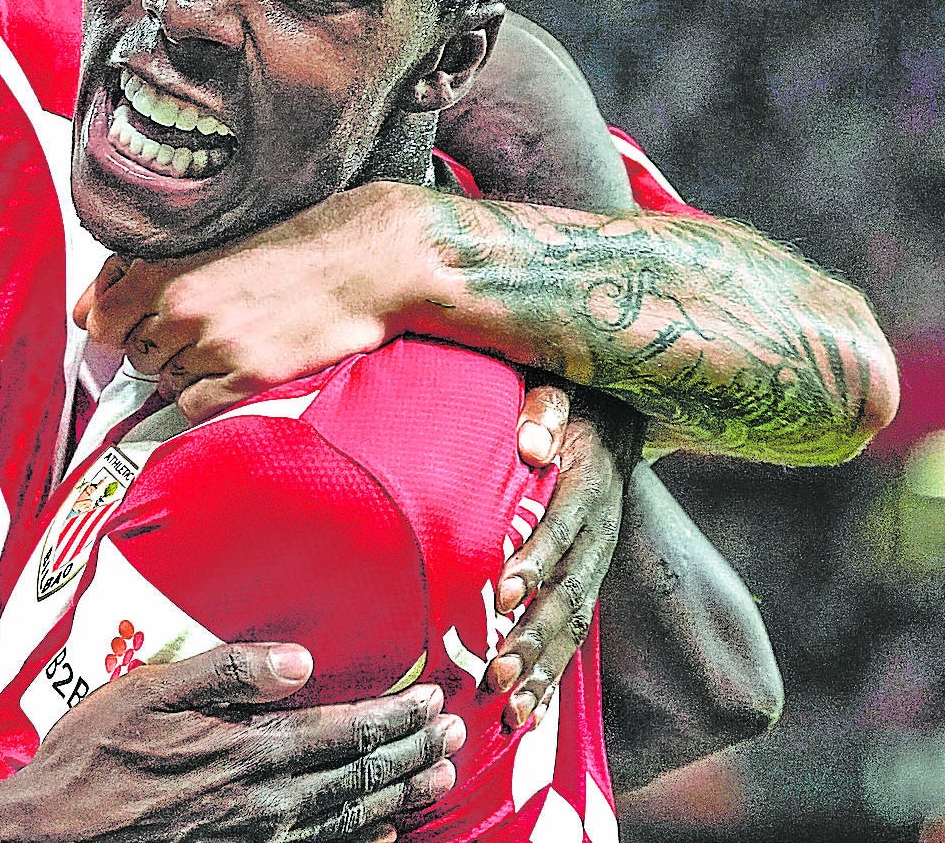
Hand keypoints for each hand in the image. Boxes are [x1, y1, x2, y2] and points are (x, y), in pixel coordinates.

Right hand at [10, 642, 462, 842]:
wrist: (53, 837)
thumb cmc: (89, 760)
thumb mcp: (146, 691)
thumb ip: (226, 672)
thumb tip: (297, 660)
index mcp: (246, 750)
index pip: (341, 730)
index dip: (392, 716)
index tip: (430, 700)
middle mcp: (263, 801)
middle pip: (356, 775)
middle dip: (409, 751)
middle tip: (451, 734)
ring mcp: (256, 840)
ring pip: (347, 817)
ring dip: (398, 795)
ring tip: (436, 777)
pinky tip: (381, 836)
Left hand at [75, 183, 431, 421]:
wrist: (364, 262)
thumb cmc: (295, 246)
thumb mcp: (210, 244)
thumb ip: (140, 275)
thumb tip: (85, 313)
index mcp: (168, 268)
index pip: (100, 320)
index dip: (114, 328)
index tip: (133, 326)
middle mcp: (183, 307)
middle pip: (134, 354)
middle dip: (158, 346)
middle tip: (202, 327)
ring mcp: (214, 344)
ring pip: (163, 381)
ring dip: (186, 370)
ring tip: (227, 342)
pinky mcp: (247, 377)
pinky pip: (193, 406)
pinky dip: (206, 396)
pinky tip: (234, 369)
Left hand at [485, 389, 642, 728]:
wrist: (611, 418)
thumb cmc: (570, 404)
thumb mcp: (561, 393)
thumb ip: (546, 409)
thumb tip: (532, 442)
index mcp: (589, 487)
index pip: (562, 526)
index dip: (535, 559)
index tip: (501, 592)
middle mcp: (599, 534)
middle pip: (571, 591)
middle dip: (535, 637)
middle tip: (496, 675)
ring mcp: (597, 563)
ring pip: (576, 624)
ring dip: (546, 670)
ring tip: (511, 712)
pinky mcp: (587, 581)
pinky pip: (576, 634)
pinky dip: (553, 674)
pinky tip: (526, 714)